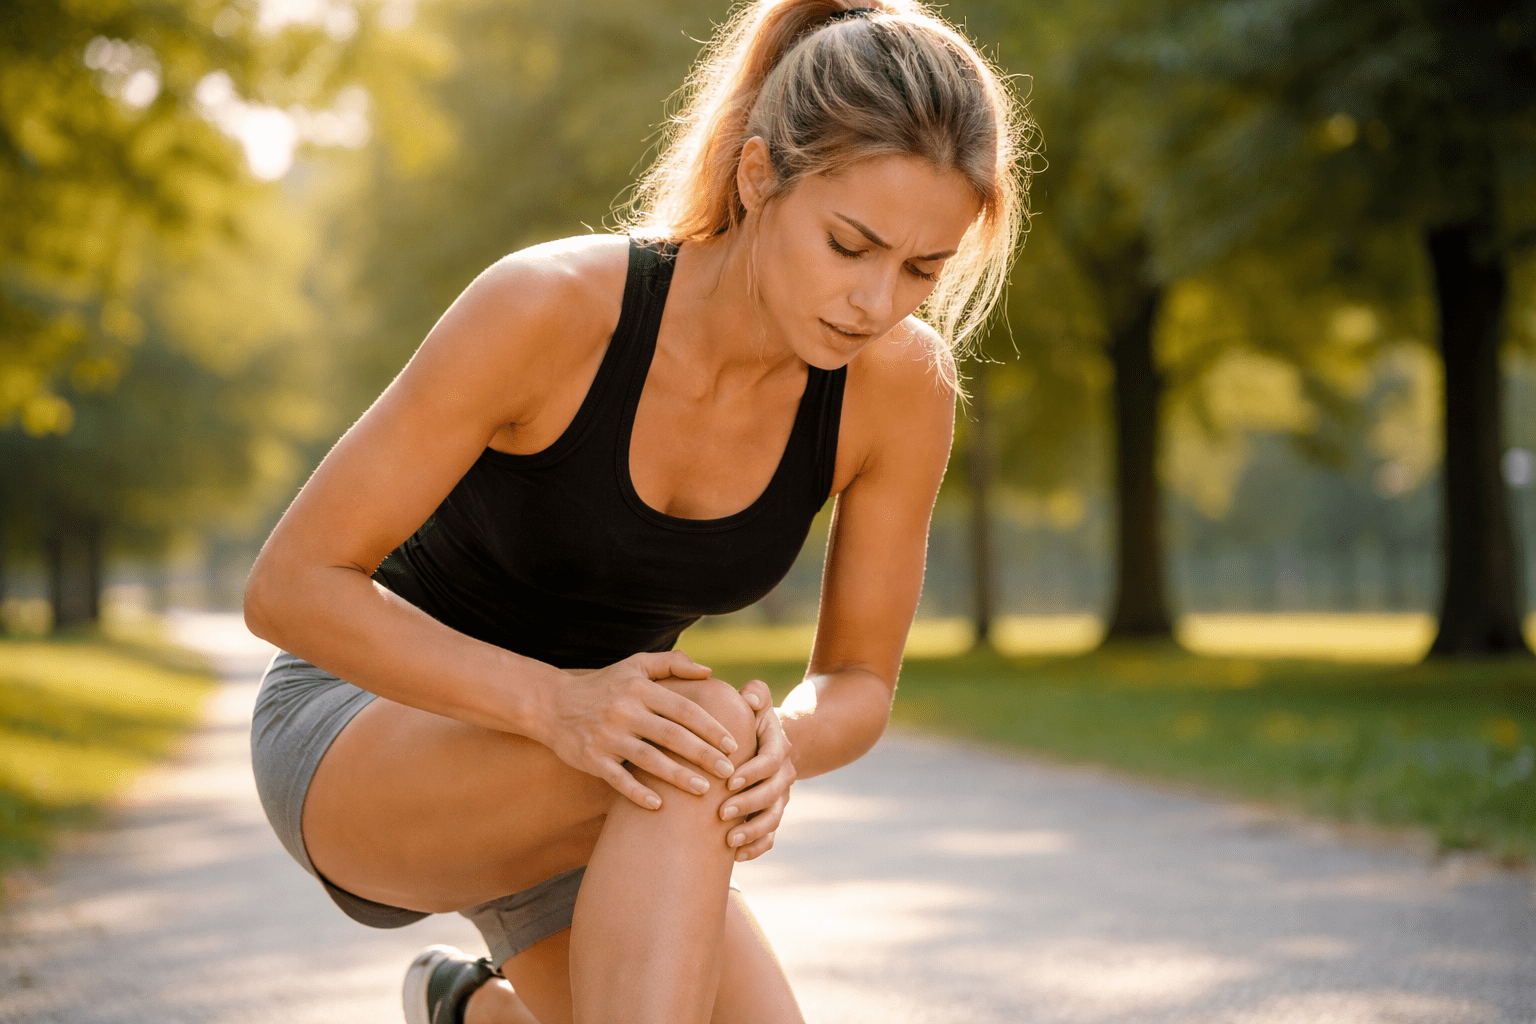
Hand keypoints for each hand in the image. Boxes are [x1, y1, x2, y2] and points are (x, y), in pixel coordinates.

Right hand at [535, 651, 739, 809]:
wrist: (552, 703)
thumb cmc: (603, 685)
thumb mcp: (635, 665)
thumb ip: (672, 664)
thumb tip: (708, 672)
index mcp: (641, 690)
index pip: (684, 709)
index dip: (710, 727)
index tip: (732, 744)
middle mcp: (625, 712)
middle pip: (672, 735)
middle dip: (703, 754)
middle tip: (728, 772)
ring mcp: (607, 736)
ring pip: (649, 759)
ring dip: (678, 776)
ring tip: (703, 790)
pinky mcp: (591, 758)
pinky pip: (617, 779)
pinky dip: (637, 793)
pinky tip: (658, 806)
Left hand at [718, 679, 794, 860]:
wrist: (768, 742)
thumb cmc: (752, 719)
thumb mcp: (756, 700)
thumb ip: (755, 694)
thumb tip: (751, 699)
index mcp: (779, 746)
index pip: (772, 761)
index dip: (753, 772)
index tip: (729, 781)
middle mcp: (783, 774)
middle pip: (773, 794)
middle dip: (748, 805)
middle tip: (721, 813)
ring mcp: (779, 797)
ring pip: (774, 819)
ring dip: (753, 832)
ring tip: (729, 842)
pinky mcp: (771, 814)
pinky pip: (771, 837)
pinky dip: (756, 848)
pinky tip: (735, 857)